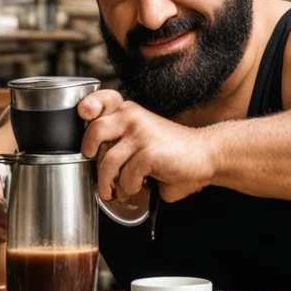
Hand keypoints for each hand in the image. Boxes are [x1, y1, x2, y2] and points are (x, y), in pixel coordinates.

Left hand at [78, 89, 215, 203]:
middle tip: (99, 169)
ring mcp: (141, 134)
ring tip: (116, 190)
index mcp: (130, 111)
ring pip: (108, 161)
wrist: (206, 155)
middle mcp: (133, 117)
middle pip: (94, 130)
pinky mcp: (149, 153)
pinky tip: (139, 187)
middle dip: (90, 155)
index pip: (102, 99)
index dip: (89, 106)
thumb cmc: (173, 152)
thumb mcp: (143, 138)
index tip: (84, 116)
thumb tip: (97, 162)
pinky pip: (126, 176)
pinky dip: (129, 188)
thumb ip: (121, 142)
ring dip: (108, 183)